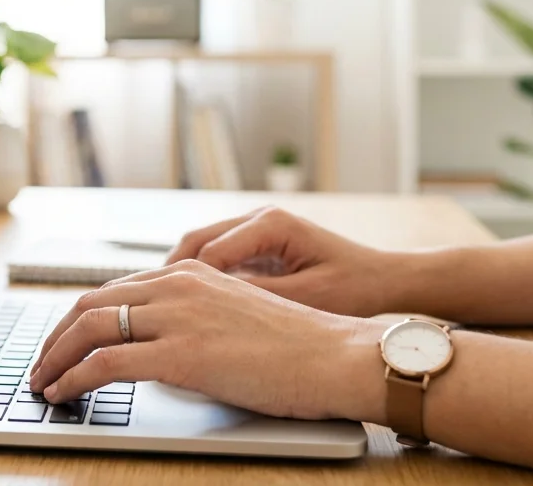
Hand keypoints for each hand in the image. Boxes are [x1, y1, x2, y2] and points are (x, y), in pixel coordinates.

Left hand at [28, 260, 385, 421]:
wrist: (337, 356)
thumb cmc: (300, 347)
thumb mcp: (235, 315)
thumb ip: (196, 318)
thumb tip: (164, 343)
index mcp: (190, 272)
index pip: (116, 290)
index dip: (80, 318)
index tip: (64, 341)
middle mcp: (176, 285)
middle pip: (91, 304)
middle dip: (56, 336)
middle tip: (43, 364)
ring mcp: (175, 316)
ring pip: (89, 328)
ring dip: (56, 357)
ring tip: (43, 382)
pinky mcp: (178, 353)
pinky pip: (106, 362)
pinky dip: (74, 378)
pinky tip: (64, 393)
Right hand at [165, 206, 402, 317]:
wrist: (384, 279)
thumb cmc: (354, 288)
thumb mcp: (307, 299)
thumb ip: (259, 301)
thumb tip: (212, 314)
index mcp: (270, 223)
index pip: (210, 251)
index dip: (184, 285)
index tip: (164, 313)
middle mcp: (257, 218)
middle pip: (195, 241)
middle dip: (170, 274)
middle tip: (148, 307)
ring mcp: (255, 228)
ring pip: (201, 246)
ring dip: (181, 274)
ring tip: (160, 306)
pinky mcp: (257, 243)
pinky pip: (216, 256)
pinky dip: (199, 277)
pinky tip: (187, 305)